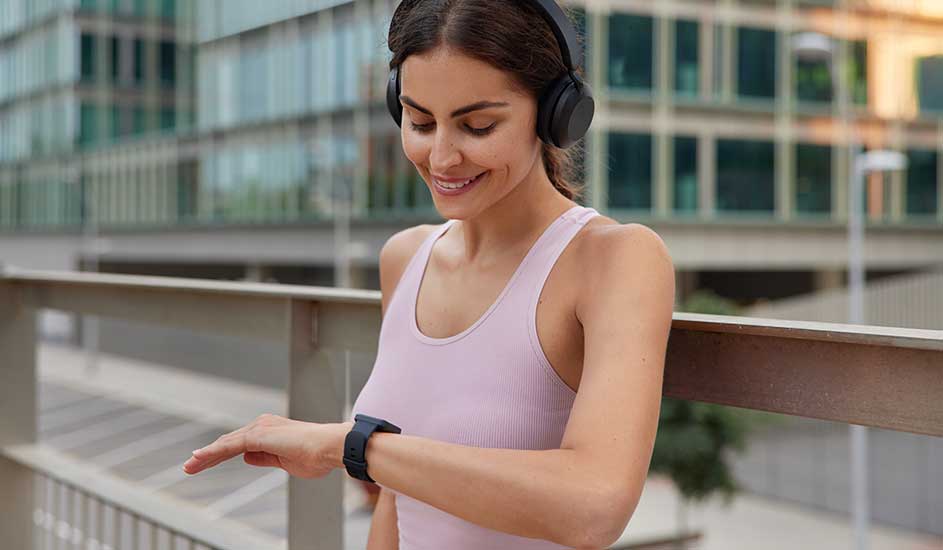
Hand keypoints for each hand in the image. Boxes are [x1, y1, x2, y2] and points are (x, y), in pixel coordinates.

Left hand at [182, 413, 352, 478]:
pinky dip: (212, 453)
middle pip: (229, 442)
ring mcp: (260, 428)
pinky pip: (230, 446)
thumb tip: (246, 457)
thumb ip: (265, 458)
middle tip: (190, 467)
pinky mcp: (259, 436)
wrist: (330, 448)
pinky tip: (198, 459)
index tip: (204, 464)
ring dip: (206, 456)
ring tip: (189, 467)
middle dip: (209, 456)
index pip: (239, 444)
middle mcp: (263, 425)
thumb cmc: (316, 455)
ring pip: (226, 444)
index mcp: (270, 431)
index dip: (220, 454)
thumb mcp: (284, 461)